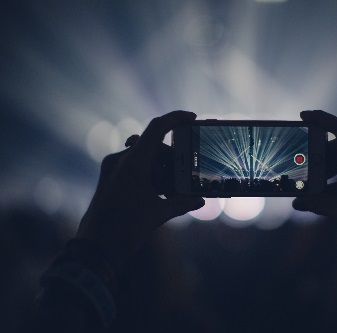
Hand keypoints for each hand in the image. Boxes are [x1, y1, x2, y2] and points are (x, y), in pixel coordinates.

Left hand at [77, 111, 204, 269]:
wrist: (95, 248)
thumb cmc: (127, 230)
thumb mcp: (159, 214)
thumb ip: (181, 203)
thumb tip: (200, 199)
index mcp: (134, 163)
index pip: (157, 128)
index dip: (176, 118)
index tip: (192, 118)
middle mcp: (121, 160)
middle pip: (153, 146)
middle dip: (171, 157)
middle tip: (185, 172)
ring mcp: (112, 168)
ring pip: (143, 157)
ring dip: (160, 168)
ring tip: (171, 188)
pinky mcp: (108, 177)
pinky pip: (132, 167)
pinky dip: (147, 174)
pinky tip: (157, 192)